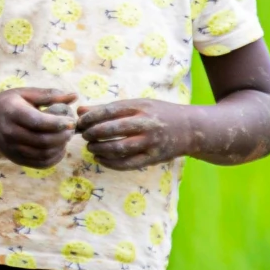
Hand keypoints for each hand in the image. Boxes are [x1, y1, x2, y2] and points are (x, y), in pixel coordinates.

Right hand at [0, 87, 77, 167]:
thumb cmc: (9, 103)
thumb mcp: (26, 93)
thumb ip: (49, 95)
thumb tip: (74, 96)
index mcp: (12, 113)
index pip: (37, 122)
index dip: (57, 123)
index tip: (71, 121)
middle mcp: (10, 132)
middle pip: (42, 141)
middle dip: (62, 137)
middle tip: (71, 130)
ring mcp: (12, 148)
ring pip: (43, 154)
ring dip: (60, 148)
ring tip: (65, 138)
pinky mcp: (16, 158)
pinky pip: (40, 164)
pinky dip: (54, 158)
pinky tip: (59, 148)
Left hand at [77, 97, 191, 170]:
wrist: (190, 129)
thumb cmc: (159, 113)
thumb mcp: (137, 105)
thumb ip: (109, 108)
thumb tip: (80, 111)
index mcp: (140, 107)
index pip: (109, 111)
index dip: (91, 118)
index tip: (80, 122)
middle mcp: (145, 124)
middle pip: (111, 130)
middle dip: (92, 133)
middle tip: (84, 135)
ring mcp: (150, 143)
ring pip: (118, 149)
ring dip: (99, 149)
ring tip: (90, 147)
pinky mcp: (152, 158)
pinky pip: (127, 164)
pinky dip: (110, 163)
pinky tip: (100, 159)